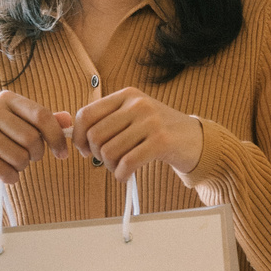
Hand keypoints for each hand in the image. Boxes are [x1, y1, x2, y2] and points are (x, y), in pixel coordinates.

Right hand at [0, 93, 72, 187]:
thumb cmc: (2, 137)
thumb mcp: (22, 124)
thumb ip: (46, 121)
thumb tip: (69, 120)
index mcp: (7, 98)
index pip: (41, 115)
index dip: (57, 137)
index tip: (62, 153)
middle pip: (31, 138)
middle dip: (37, 154)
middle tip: (29, 157)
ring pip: (19, 157)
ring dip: (22, 167)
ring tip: (13, 162)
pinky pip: (4, 171)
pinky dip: (11, 177)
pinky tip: (7, 174)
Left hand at [71, 87, 203, 184]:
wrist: (195, 139)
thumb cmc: (158, 130)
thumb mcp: (134, 115)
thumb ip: (108, 121)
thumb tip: (75, 138)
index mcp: (127, 95)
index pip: (87, 114)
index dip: (79, 136)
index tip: (85, 149)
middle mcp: (138, 104)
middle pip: (96, 135)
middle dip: (96, 154)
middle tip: (108, 161)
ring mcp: (150, 121)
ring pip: (109, 151)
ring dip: (110, 167)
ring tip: (120, 167)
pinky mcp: (161, 141)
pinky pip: (127, 163)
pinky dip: (120, 175)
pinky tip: (125, 176)